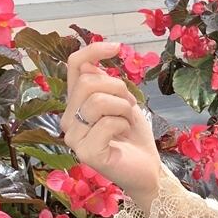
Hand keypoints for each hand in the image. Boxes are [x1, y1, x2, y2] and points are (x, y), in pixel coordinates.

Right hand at [61, 41, 160, 203]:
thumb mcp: (123, 104)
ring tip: (128, 121)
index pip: (75, 68)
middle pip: (88, 82)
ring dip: (123, 107)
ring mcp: (74, 138)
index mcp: (75, 105)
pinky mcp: (86, 153)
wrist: (148, 171)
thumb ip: (105, 85)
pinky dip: (122, 124)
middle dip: (117, 88)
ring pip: (97, 101)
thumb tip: (87, 63)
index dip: (92, 51)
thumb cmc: (135, 138)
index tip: (116, 47)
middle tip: (130, 105)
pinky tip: (124, 135)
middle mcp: (68, 120)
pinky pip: (106, 123)